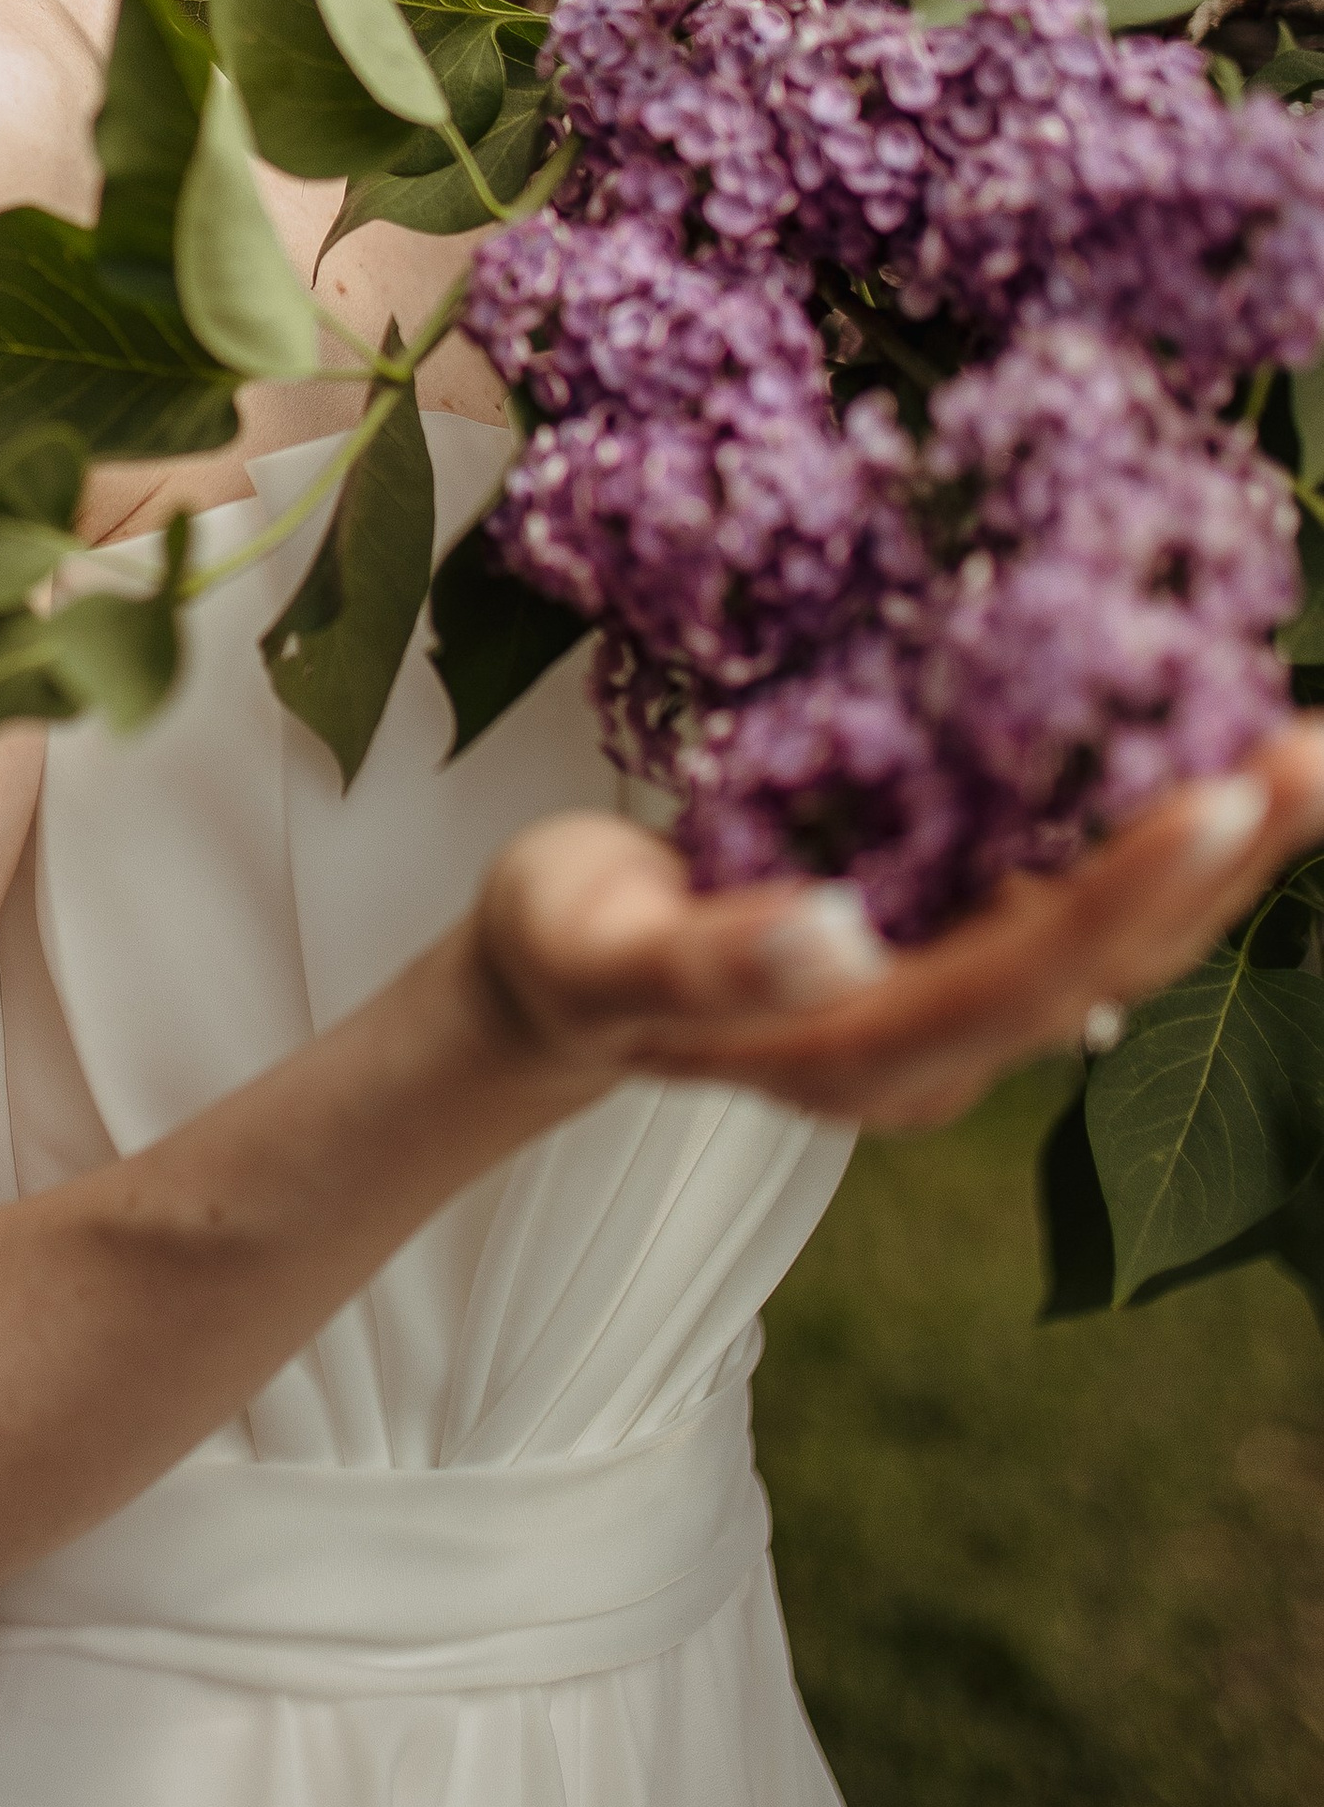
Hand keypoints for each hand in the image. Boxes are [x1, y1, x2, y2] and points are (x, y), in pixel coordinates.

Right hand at [472, 723, 1323, 1130]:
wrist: (559, 977)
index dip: (1125, 894)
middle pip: (1109, 964)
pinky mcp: (957, 943)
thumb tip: (836, 938)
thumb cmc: (567, 948)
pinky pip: (1083, 892)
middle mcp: (937, 1045)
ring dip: (1222, 845)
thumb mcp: (600, 950)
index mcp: (857, 1056)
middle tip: (1317, 753)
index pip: (1022, 977)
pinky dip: (1157, 829)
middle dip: (1223, 862)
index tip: (1220, 798)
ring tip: (1312, 750)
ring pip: (1120, 936)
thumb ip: (714, 965)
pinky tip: (1217, 762)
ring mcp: (956, 1000)